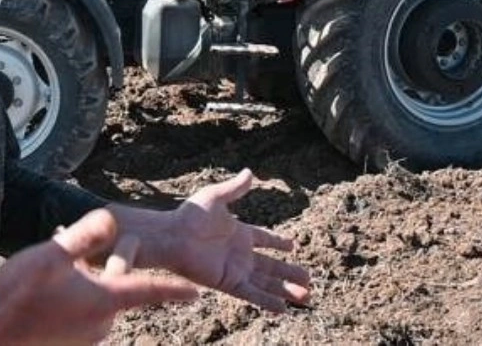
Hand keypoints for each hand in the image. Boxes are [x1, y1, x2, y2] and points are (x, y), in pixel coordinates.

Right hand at [0, 208, 198, 344]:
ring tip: (49, 268)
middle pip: (115, 289)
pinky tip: (42, 288)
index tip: (196, 294)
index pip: (149, 291)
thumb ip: (85, 236)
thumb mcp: (51, 255)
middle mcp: (100, 325)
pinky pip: (77, 316)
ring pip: (93, 302)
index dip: (174, 290)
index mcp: (105, 301)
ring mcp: (83, 339)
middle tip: (79, 243)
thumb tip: (111, 217)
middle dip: (103, 266)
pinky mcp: (67, 345)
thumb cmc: (17, 295)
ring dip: (82, 284)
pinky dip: (69, 300)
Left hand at [121, 169, 311, 311]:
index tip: (293, 246)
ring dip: (286, 289)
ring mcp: (235, 269)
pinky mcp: (228, 282)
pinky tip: (284, 308)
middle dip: (289, 273)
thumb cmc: (190, 215)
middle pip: (270, 266)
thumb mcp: (216, 196)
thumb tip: (250, 171)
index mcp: (239, 232)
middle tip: (309, 278)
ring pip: (266, 282)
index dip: (278, 242)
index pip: (264, 239)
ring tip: (306, 296)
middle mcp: (240, 253)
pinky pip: (252, 294)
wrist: (172, 236)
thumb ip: (235, 188)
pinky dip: (268, 300)